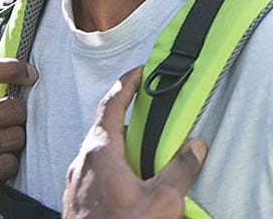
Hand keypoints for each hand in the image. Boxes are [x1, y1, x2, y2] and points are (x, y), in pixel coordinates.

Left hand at [63, 67, 206, 218]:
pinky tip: (132, 182)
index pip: (111, 103)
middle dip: (130, 117)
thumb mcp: (162, 201)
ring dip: (122, 144)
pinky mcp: (77, 202)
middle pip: (105, 126)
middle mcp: (82, 162)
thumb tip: (196, 146)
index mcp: (99, 152)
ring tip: (147, 150)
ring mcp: (76, 183)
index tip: (142, 70)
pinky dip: (114, 165)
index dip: (127, 82)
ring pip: (100, 151)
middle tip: (153, 113)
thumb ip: (181, 169)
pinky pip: (96, 171)